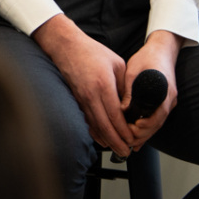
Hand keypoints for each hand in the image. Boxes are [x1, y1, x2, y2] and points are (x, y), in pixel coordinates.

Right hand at [33, 13, 135, 155]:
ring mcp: (81, 98)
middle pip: (104, 125)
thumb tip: (132, 104)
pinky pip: (86, 119)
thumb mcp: (117, 65)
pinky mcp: (76, 99)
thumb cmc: (92, 52)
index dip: (124, 131)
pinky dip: (94, 132)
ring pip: (94, 125)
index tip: (132, 140)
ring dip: (106, 140)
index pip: (115, 115)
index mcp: (103, 85)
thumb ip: (125, 86)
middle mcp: (90, 95)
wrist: (66, 46)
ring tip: (116, 150)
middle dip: (116, 142)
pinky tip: (101, 139)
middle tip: (126, 152)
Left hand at [123, 31, 182, 150]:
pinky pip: (156, 118)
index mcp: (164, 91)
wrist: (162, 49)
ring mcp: (168, 101)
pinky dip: (146, 127)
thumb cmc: (147, 58)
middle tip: (126, 139)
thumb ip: (129, 91)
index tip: (131, 129)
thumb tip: (122, 108)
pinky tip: (136, 136)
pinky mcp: (164, 102)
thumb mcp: (133, 72)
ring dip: (144, 133)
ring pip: (157, 123)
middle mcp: (169, 98)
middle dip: (142, 134)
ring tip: (129, 141)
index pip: (156, 116)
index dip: (144, 125)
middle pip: (157, 123)